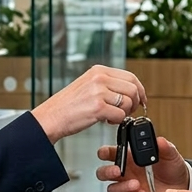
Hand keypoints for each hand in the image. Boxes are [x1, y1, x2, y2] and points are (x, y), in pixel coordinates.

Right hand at [31, 66, 147, 143]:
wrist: (50, 117)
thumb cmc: (68, 105)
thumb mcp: (88, 85)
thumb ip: (107, 84)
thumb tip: (130, 91)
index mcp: (98, 71)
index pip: (130, 76)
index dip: (140, 90)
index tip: (141, 100)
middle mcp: (99, 78)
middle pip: (133, 89)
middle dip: (135, 103)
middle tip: (127, 111)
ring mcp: (98, 92)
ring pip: (128, 102)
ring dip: (124, 113)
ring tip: (111, 116)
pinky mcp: (98, 107)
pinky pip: (120, 115)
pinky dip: (116, 121)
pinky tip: (106, 120)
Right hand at [96, 136, 189, 191]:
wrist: (181, 184)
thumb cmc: (171, 166)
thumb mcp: (170, 154)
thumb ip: (164, 147)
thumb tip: (159, 140)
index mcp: (129, 157)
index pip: (109, 153)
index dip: (104, 152)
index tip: (105, 153)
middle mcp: (125, 172)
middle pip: (103, 173)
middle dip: (106, 172)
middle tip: (117, 171)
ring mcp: (128, 187)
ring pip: (112, 189)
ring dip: (121, 187)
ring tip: (136, 184)